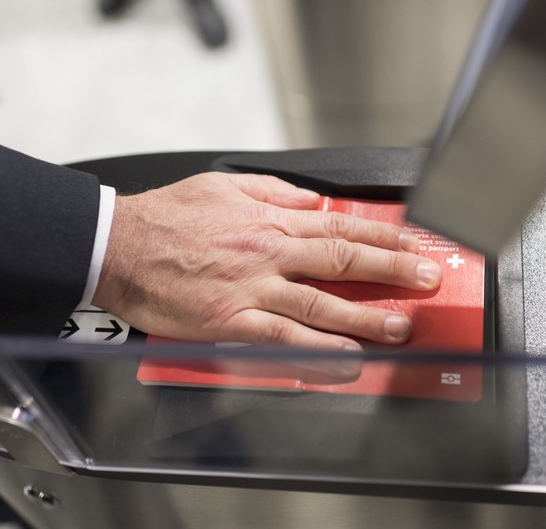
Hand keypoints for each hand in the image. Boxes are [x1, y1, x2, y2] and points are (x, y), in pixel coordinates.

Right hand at [92, 172, 441, 350]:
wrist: (118, 247)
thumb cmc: (168, 217)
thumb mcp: (226, 186)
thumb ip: (275, 193)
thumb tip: (314, 201)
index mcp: (271, 220)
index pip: (342, 227)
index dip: (385, 236)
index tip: (414, 244)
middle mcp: (269, 254)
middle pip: (344, 262)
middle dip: (393, 271)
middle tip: (427, 281)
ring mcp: (252, 290)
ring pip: (322, 304)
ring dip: (367, 316)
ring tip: (400, 326)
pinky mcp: (230, 322)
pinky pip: (283, 340)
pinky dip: (318, 352)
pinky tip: (346, 359)